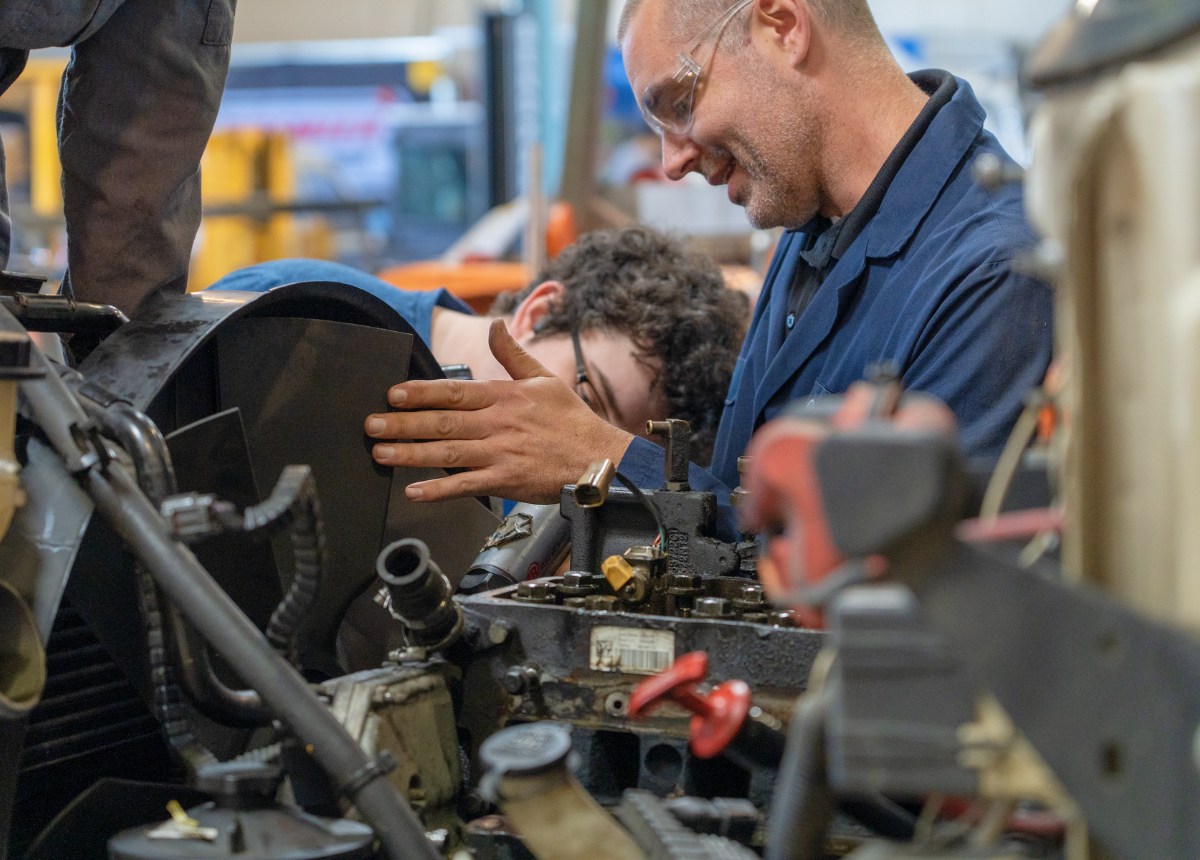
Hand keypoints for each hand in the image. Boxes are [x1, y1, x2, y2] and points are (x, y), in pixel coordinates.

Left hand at [365, 319, 635, 502]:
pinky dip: (439, 490)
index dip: (421, 393)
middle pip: (443, 422)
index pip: (454, 391)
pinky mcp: (506, 481)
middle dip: (403, 423)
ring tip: (380, 453)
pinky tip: (414, 491)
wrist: (600, 459)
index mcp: (505, 396)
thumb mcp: (543, 378)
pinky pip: (466, 486)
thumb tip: (494, 325)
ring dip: (411, 453)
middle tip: (371, 425)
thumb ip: (512, 354)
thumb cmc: (571, 422)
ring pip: (447, 452)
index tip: (393, 393)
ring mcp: (501, 453)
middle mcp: (498, 423)